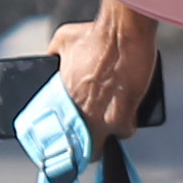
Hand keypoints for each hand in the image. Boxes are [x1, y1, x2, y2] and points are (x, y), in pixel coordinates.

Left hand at [56, 5, 160, 135]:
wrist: (122, 33)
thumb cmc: (94, 33)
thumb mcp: (63, 40)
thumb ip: (54, 53)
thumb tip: (51, 57)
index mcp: (61, 98)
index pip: (56, 133)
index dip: (67, 136)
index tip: (75, 132)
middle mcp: (75, 113)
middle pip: (79, 149)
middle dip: (87, 145)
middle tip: (96, 132)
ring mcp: (97, 119)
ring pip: (103, 146)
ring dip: (110, 135)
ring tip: (116, 120)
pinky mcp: (120, 119)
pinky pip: (126, 132)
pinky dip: (130, 123)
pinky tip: (131, 110)